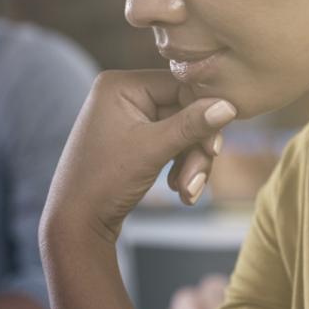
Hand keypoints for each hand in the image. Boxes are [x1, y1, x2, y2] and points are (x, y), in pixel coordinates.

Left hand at [42, 70, 236, 243]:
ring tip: (187, 192)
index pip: (180, 85)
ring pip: (182, 131)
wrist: (77, 223)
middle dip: (195, 149)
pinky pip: (171, 145)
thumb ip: (192, 125)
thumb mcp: (152, 150)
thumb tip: (230, 105)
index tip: (214, 146)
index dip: (203, 114)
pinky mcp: (135, 141)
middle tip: (198, 177)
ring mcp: (129, 118)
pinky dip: (180, 167)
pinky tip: (180, 192)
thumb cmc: (105, 182)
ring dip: (191, 163)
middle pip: (184, 110)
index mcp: (119, 85)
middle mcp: (123, 95)